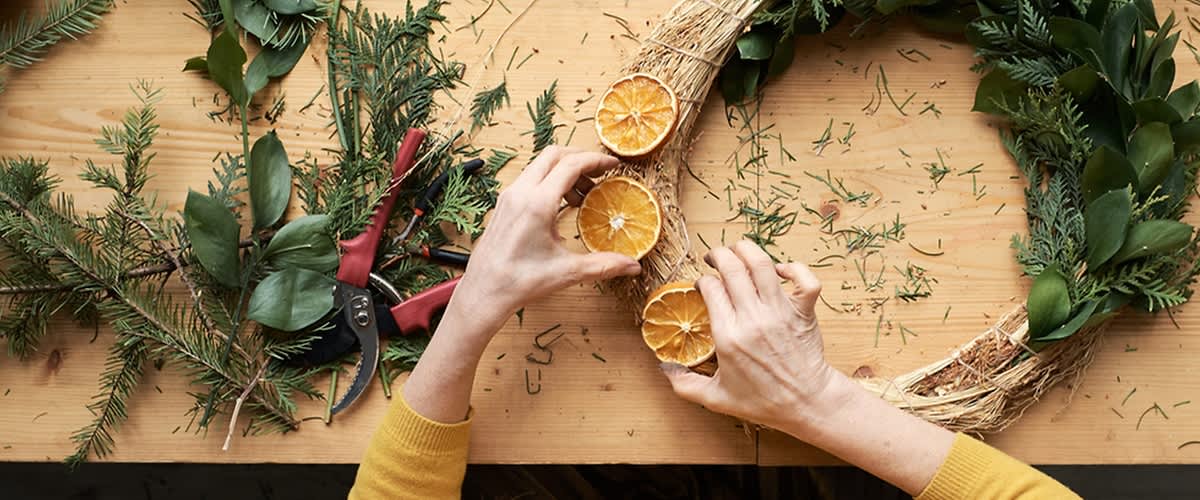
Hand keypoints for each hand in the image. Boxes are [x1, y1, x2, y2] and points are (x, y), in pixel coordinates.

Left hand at [405, 147, 640, 422]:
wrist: (484, 292)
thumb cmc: (520, 281)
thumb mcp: (567, 272)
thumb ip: (603, 265)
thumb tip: (633, 266)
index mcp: (537, 202)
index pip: (571, 164)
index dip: (595, 160)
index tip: (612, 164)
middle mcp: (520, 192)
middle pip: (554, 155)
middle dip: (580, 158)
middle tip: (599, 172)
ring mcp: (508, 196)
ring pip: (539, 166)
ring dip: (564, 171)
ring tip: (582, 196)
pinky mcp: (503, 204)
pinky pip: (529, 179)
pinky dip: (549, 182)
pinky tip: (560, 207)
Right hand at [659, 241, 955, 494]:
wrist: (806, 403)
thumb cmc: (762, 402)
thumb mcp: (716, 398)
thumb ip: (684, 385)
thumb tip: (663, 369)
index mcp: (729, 335)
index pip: (711, 288)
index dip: (703, 281)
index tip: (703, 286)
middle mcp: (753, 318)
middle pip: (733, 268)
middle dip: (719, 255)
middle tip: (714, 258)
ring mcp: (781, 312)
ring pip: (763, 264)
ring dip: (748, 250)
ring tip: (739, 250)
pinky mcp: (803, 311)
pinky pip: (804, 279)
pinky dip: (793, 268)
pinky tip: (781, 271)